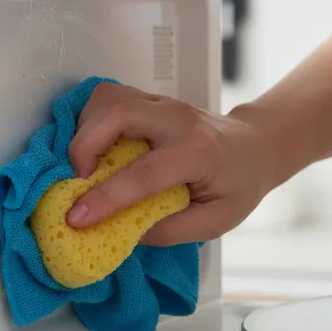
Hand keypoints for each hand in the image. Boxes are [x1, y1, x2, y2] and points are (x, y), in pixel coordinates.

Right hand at [66, 83, 269, 245]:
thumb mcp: (216, 220)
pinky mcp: (152, 100)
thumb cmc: (239, 185)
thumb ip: (170, 230)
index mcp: (197, 152)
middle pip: (118, 112)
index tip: (76, 218)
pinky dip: (93, 119)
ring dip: (85, 129)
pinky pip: (111, 98)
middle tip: (78, 181)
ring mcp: (163, 103)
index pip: (144, 173)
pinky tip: (96, 145)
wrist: (255, 147)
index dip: (106, 197)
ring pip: (110, 98)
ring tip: (85, 164)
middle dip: (84, 146)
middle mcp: (177, 119)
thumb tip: (123, 232)